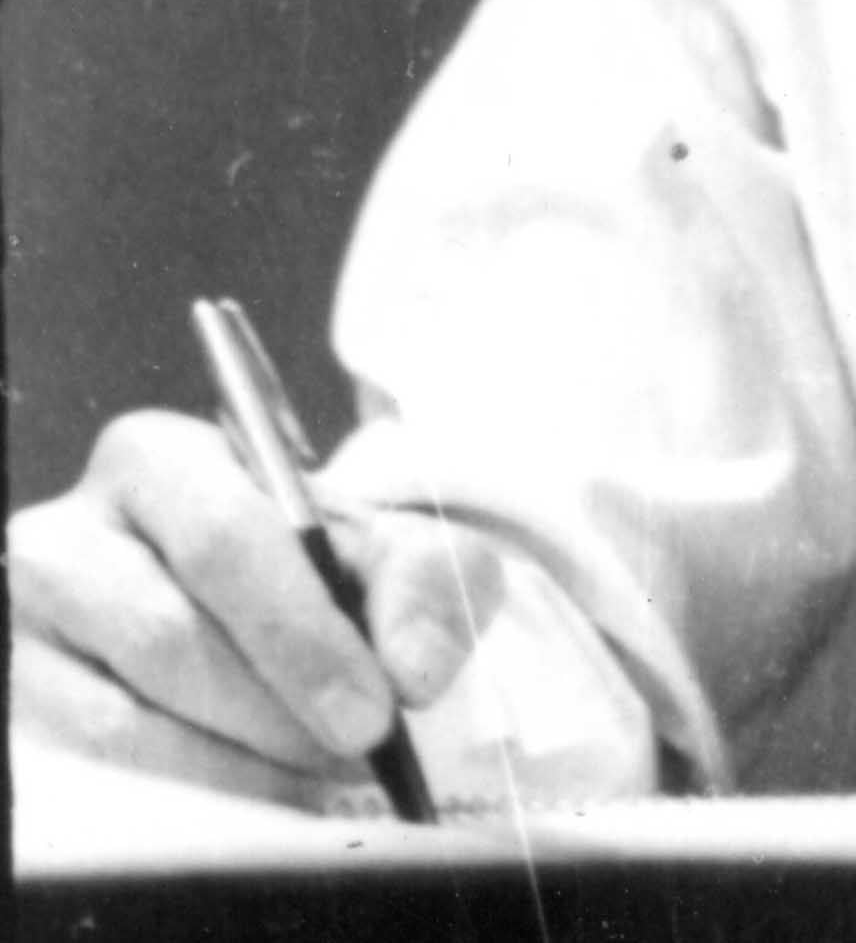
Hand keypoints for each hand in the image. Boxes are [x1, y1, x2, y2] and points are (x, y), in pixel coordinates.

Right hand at [9, 410, 502, 806]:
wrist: (251, 594)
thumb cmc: (312, 560)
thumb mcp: (386, 543)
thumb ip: (425, 580)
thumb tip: (415, 669)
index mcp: (161, 459)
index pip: (225, 539)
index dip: (303, 633)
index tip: (375, 708)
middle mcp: (73, 530)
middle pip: (169, 633)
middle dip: (280, 704)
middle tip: (358, 745)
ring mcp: (32, 624)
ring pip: (124, 715)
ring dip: (239, 758)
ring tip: (319, 767)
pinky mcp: (23, 700)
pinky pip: (98, 765)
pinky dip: (194, 787)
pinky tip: (260, 786)